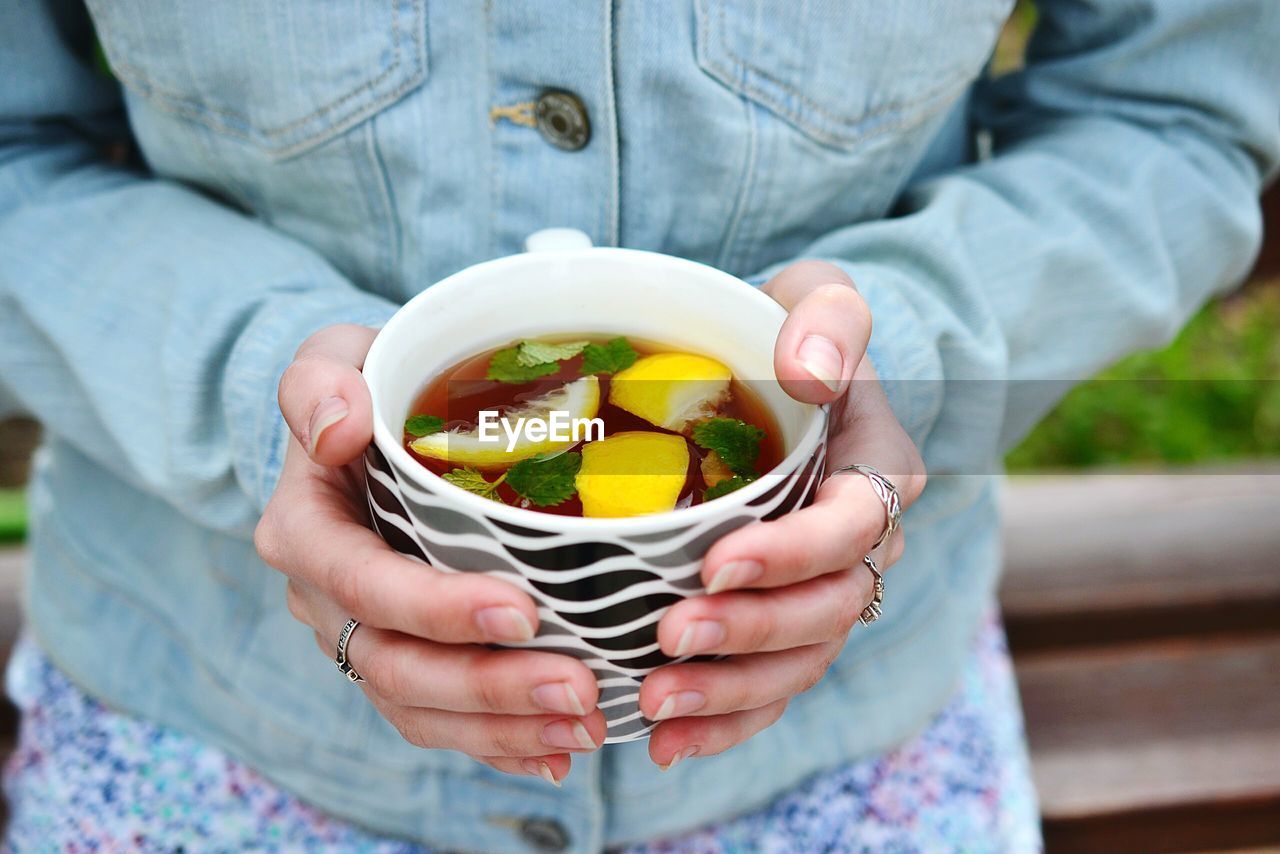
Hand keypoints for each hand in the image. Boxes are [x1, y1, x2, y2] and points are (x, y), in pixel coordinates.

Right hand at [254, 324, 605, 785]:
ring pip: (419, 708)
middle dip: (487, 688)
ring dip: (502, 728)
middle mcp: (326, 600)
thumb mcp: (336, 355)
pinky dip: (498, 743)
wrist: (372, 421)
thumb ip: (320, 382)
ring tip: (585, 728)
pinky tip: (559, 752)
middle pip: (396, 667)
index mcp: (306, 531)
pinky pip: (440, 719)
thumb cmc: (368, 383)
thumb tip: (340, 427)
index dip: (436, 609)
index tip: (522, 610)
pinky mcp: (403, 657)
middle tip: (578, 687)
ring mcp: (363, 636)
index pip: (364, 586)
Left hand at [642, 261, 926, 769]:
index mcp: (875, 472)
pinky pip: (770, 684)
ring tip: (655, 706)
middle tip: (670, 637)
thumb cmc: (792, 330)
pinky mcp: (782, 618)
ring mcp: (823, 588)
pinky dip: (724, 719)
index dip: (792, 556)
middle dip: (750, 632)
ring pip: (799, 662)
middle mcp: (860, 543)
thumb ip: (829, 321)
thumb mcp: (819, 297)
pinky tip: (664, 741)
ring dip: (731, 692)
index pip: (850, 530)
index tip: (714, 562)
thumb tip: (809, 374)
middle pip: (825, 611)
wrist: (779, 366)